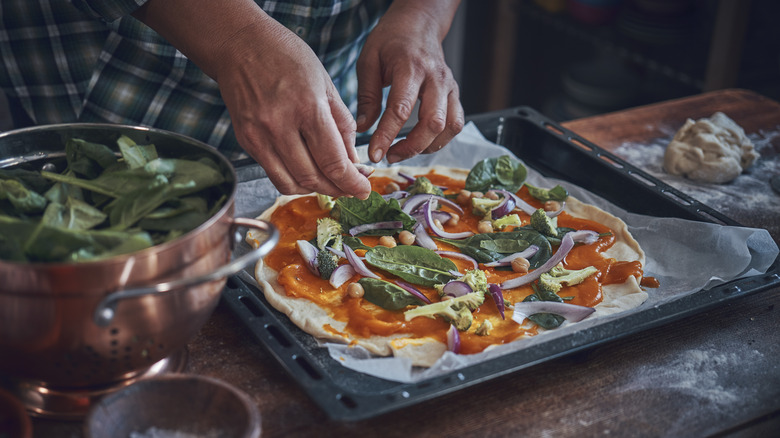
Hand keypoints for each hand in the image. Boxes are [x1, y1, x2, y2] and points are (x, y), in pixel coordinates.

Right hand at [133, 0, 370, 197]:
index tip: (364, 189)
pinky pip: (274, 173)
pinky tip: (307, 171)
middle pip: (313, 178)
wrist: (239, 44)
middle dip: (338, 189)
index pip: (333, 161)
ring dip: (315, 190)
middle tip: (351, 188)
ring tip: (330, 183)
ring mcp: (259, 136)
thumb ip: (342, 124)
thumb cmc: (286, 57)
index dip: (352, 182)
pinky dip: (294, 180)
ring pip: (292, 183)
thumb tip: (353, 161)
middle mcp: (280, 125)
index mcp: (308, 107)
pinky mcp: (246, 141)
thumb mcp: (325, 83)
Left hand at [356, 0, 463, 163]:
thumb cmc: (391, 40)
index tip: (374, 153)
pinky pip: (455, 123)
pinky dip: (441, 140)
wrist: (419, 23)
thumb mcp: (369, 61)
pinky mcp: (455, 94)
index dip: (387, 135)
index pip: (401, 109)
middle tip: (389, 156)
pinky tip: (421, 143)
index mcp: (410, 67)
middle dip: (411, 146)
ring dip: (427, 146)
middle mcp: (435, 78)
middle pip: (432, 122)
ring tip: (404, 152)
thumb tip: (362, 128)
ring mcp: (449, 86)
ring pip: (449, 126)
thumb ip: (367, 96)